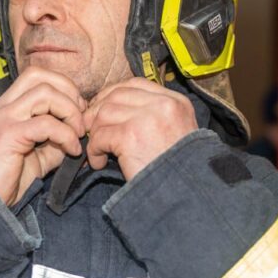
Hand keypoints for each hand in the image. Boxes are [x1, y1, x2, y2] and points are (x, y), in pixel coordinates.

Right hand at [0, 67, 86, 205]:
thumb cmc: (4, 180)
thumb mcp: (37, 156)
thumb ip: (55, 141)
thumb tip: (77, 133)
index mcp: (8, 107)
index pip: (36, 76)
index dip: (63, 87)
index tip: (78, 111)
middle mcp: (4, 106)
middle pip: (40, 76)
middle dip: (69, 92)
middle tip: (80, 118)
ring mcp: (4, 118)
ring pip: (45, 93)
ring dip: (69, 111)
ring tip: (76, 134)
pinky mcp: (8, 134)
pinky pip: (46, 124)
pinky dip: (66, 134)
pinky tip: (72, 150)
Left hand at [83, 78, 197, 180]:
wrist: (185, 193)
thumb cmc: (177, 171)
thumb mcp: (176, 134)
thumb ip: (153, 117)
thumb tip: (113, 109)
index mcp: (176, 102)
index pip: (136, 84)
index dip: (113, 95)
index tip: (102, 110)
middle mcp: (163, 105)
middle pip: (116, 95)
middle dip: (98, 112)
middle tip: (91, 131)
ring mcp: (147, 118)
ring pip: (104, 113)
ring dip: (96, 134)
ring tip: (99, 152)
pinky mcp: (131, 136)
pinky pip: (100, 135)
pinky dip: (94, 150)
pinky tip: (99, 162)